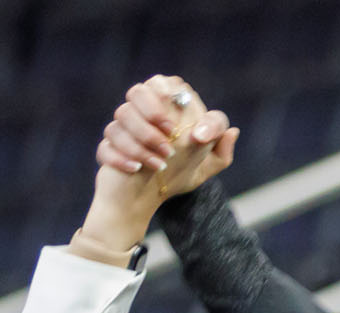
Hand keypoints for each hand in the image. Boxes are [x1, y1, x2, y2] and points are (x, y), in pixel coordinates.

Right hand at [101, 76, 238, 197]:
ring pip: (121, 114)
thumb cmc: (175, 178)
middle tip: (168, 140)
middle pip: (138, 91)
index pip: (168, 84)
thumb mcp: (204, 167)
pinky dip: (122, 156)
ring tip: (159, 163)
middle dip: (152, 114)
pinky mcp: (106, 146)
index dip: (170, 96)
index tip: (178, 122)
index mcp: (166, 109)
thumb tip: (232, 132)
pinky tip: (136, 170)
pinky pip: (108, 143)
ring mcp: (121, 128)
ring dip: (141, 140)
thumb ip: (222, 150)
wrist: (145, 201)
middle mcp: (141, 112)